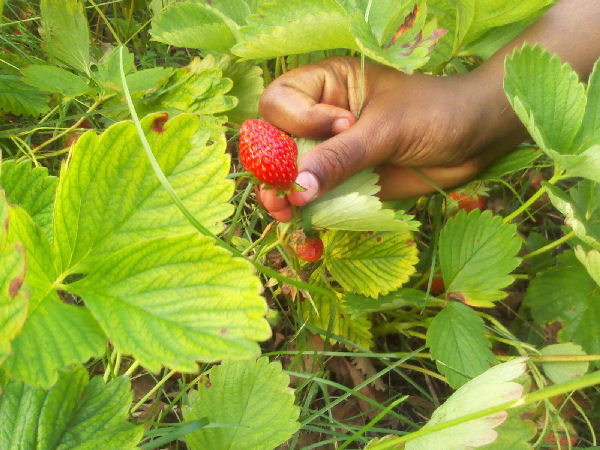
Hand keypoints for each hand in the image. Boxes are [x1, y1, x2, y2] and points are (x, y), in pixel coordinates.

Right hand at [256, 56, 522, 221]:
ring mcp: (330, 155)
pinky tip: (307, 239)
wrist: (476, 141)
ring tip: (286, 215)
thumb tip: (297, 187)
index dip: (296, 120)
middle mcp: (319, 120)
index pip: (280, 101)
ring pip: (289, 179)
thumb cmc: (436, 113)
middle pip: (273, 145)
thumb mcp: (388, 130)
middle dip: (272, 171)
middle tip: (281, 195)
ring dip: (282, 200)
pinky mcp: (343, 185)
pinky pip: (315, 203)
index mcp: (325, 86)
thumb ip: (342, 157)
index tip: (339, 127)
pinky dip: (308, 221)